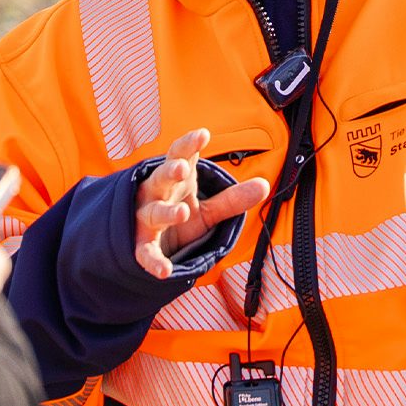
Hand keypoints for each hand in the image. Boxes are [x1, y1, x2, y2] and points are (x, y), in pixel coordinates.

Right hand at [135, 129, 272, 280]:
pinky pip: (145, 253)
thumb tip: (265, 185)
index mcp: (174, 180)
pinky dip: (153, 261)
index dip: (189, 145)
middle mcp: (156, 194)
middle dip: (170, 172)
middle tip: (183, 168)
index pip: (179, 156)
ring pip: (153, 212)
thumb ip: (232, 199)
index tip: (203, 135)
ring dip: (166, 212)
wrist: (145, 240)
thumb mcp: (207, 209)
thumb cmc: (177, 214)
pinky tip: (164, 271)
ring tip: (183, 212)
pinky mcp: (141, 245)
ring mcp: (145, 219)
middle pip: (160, 179)